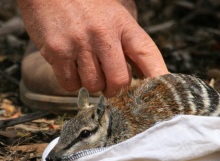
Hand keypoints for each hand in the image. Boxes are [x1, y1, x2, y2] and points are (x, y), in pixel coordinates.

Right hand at [17, 0, 168, 95]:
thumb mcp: (112, 14)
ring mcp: (80, 43)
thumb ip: (126, 41)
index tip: (161, 92)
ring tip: (85, 66)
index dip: (157, 76)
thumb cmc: (83, 4)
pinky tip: (70, 66)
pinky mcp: (58, 52)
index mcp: (122, 23)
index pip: (147, 53)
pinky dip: (72, 82)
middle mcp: (103, 34)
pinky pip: (70, 84)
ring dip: (91, 84)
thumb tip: (141, 74)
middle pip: (119, 81)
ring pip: (94, 85)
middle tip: (109, 86)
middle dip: (115, 90)